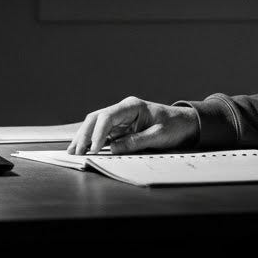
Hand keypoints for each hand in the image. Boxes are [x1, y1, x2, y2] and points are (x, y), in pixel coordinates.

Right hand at [67, 96, 199, 154]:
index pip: (108, 116)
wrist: (185, 124)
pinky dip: (91, 140)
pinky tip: (82, 149)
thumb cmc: (174, 127)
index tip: (93, 148)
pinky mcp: (120, 127)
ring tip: (72, 151)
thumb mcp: (158, 135)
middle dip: (84, 135)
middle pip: (96, 118)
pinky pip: (102, 132)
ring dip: (83, 137)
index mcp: (132, 106)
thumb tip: (112, 148)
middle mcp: (123, 109)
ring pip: (95, 124)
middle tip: (76, 151)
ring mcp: (120, 118)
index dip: (98, 133)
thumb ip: (136, 141)